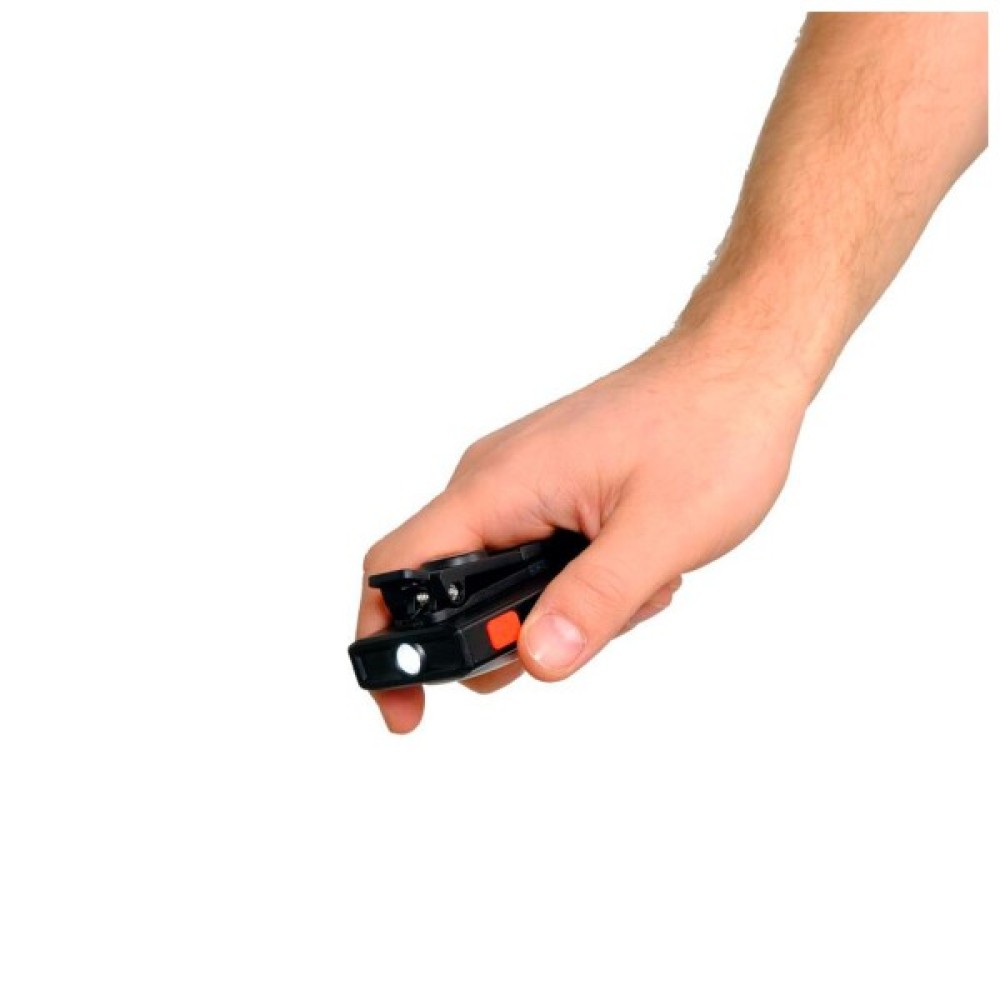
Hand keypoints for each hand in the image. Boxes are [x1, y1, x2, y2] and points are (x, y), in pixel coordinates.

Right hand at [356, 331, 808, 732]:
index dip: (384, 644)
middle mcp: (494, 481)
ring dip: (559, 607)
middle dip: (507, 635)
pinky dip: (577, 581)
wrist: (740, 370)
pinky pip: (535, 555)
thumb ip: (594, 602)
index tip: (406, 708)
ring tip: (631, 589)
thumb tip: (535, 662)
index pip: (397, 569)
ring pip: (503, 578)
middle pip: (448, 588)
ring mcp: (521, 482)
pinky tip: (634, 569)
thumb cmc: (709, 428)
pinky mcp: (550, 487)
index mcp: (499, 485)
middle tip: (579, 638)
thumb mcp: (659, 532)